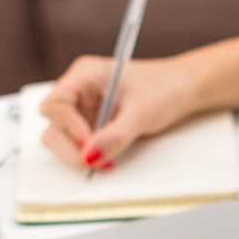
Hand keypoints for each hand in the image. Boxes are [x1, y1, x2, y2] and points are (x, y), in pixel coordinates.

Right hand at [39, 55, 205, 171]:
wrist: (185, 89)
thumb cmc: (165, 87)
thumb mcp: (142, 112)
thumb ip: (115, 135)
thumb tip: (89, 157)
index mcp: (84, 75)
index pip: (56, 103)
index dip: (68, 126)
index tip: (89, 143)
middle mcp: (78, 92)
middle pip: (53, 124)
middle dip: (69, 146)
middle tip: (93, 163)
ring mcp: (84, 110)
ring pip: (62, 138)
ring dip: (78, 155)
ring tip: (106, 163)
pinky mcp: (93, 126)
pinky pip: (80, 146)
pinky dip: (90, 157)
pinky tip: (109, 161)